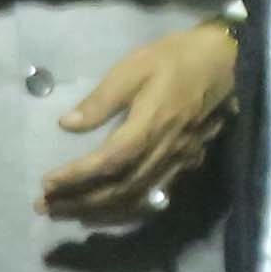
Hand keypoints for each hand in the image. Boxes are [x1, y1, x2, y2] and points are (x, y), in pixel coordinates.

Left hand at [38, 20, 236, 223]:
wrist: (225, 62)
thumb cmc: (174, 58)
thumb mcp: (133, 67)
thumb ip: (101, 99)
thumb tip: (67, 125)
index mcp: (150, 125)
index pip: (108, 162)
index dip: (77, 177)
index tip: (47, 183)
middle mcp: (165, 150)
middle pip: (120, 188)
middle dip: (80, 201)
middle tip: (46, 206)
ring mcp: (178, 161)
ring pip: (136, 197)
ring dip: (99, 210)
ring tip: (67, 213)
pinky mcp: (186, 163)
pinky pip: (153, 195)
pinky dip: (125, 208)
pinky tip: (105, 210)